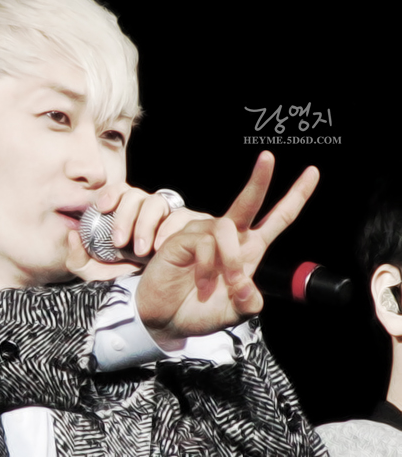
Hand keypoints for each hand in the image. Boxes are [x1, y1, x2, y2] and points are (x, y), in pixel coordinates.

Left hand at [66, 186, 211, 280]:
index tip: (101, 208)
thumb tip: (71, 236)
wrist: (157, 305)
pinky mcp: (192, 226)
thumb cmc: (125, 284)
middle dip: (126, 215)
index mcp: (127, 215)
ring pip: (158, 202)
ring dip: (146, 223)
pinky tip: (162, 247)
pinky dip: (172, 227)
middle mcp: (149, 212)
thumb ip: (78, 258)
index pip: (119, 192)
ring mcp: (171, 217)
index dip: (111, 194)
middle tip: (119, 241)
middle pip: (137, 195)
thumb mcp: (96, 276)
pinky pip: (183, 215)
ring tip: (141, 251)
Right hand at [136, 151, 319, 346]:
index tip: (312, 172)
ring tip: (222, 284)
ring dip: (229, 260)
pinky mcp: (182, 239)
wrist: (166, 321)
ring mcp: (203, 236)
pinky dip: (207, 265)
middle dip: (259, 180)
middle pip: (248, 203)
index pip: (277, 218)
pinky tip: (201, 282)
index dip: (296, 196)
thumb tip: (246, 283)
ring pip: (227, 228)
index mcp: (247, 250)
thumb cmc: (198, 312)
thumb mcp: (235, 313)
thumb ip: (249, 301)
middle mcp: (226, 238)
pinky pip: (204, 241)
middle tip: (268, 157)